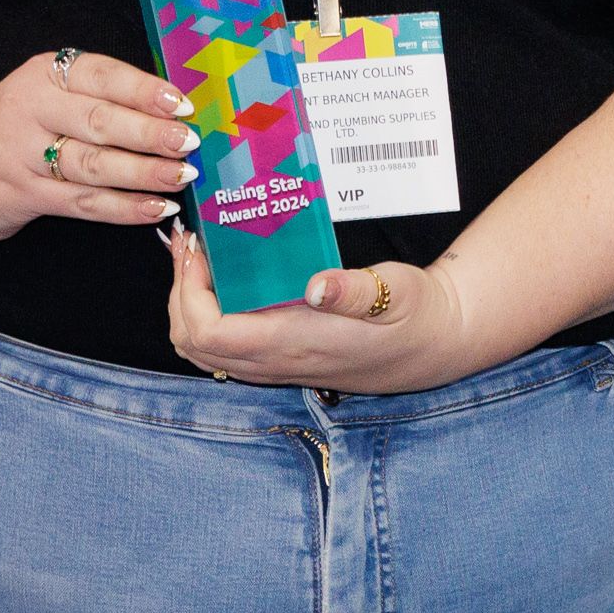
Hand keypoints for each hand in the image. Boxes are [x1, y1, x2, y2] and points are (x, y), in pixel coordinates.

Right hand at [0, 44, 196, 241]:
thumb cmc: (18, 122)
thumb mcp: (47, 91)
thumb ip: (100, 94)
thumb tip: (177, 109)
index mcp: (44, 74)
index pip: (100, 76)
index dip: (144, 90)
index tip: (183, 104)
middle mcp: (29, 110)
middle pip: (98, 122)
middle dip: (149, 134)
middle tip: (190, 143)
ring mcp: (22, 156)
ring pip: (92, 166)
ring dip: (143, 173)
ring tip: (182, 176)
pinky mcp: (22, 195)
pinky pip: (82, 202)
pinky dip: (122, 208)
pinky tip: (156, 208)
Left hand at [162, 230, 487, 393]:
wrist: (434, 347)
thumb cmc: (415, 316)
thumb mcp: (395, 293)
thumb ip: (355, 290)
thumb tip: (316, 284)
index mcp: (292, 343)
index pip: (209, 331)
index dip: (189, 291)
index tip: (201, 249)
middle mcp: (275, 361)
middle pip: (191, 342)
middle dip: (178, 294)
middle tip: (192, 247)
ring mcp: (275, 365)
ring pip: (201, 350)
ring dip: (188, 306)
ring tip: (201, 263)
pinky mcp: (280, 360)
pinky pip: (222, 348)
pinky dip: (207, 316)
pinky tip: (226, 284)